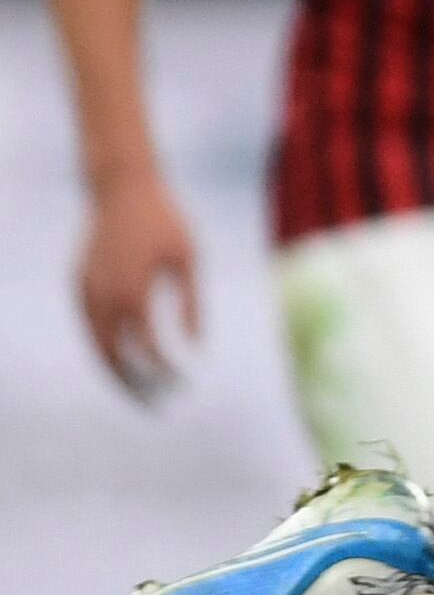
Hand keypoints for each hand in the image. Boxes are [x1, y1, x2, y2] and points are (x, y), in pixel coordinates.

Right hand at [77, 168, 200, 400]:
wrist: (122, 189)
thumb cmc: (165, 221)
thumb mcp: (189, 261)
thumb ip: (192, 304)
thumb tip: (195, 345)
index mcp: (135, 294)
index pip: (148, 350)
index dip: (165, 372)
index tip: (183, 385)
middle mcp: (104, 298)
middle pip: (115, 357)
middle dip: (134, 385)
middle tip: (155, 405)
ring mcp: (86, 292)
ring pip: (96, 344)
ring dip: (115, 369)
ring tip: (137, 388)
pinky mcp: (78, 284)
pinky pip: (89, 325)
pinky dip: (104, 346)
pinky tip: (122, 356)